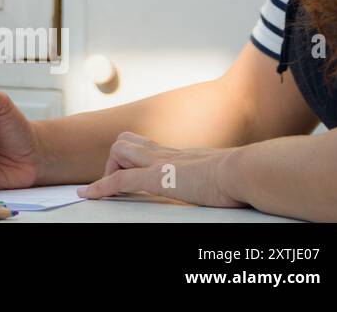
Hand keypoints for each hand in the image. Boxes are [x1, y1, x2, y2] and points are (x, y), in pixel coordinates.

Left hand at [78, 132, 244, 207]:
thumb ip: (215, 177)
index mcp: (181, 155)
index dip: (131, 156)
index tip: (123, 171)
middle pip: (126, 141)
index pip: (147, 146)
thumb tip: (226, 188)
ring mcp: (161, 163)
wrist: (248, 172)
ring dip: (108, 170)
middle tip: (118, 183)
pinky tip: (89, 195)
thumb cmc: (244, 178)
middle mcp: (168, 154)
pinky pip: (120, 179)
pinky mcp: (159, 177)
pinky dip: (101, 187)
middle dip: (115, 160)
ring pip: (119, 151)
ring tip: (106, 189)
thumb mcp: (224, 176)